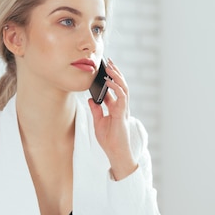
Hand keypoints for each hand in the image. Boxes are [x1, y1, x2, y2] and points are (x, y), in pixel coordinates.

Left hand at [87, 58, 136, 179]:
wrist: (115, 152)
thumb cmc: (109, 140)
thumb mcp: (98, 122)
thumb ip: (96, 110)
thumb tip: (91, 99)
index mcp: (116, 108)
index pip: (114, 89)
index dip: (110, 78)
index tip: (104, 68)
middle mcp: (121, 107)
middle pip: (121, 85)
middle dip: (115, 73)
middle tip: (109, 61)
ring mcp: (123, 110)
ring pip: (124, 88)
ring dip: (117, 77)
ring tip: (110, 67)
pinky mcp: (122, 114)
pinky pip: (121, 97)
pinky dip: (116, 88)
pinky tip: (109, 82)